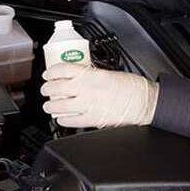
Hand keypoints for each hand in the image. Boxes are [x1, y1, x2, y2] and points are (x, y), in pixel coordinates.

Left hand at [40, 63, 158, 128]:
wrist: (144, 102)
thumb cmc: (132, 87)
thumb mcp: (109, 72)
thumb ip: (91, 74)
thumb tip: (76, 76)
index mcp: (92, 75)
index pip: (63, 70)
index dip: (52, 71)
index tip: (48, 73)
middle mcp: (87, 89)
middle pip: (57, 88)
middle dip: (47, 89)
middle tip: (45, 89)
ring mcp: (88, 105)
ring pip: (60, 106)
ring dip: (50, 106)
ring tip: (48, 106)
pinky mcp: (92, 120)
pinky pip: (71, 121)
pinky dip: (62, 119)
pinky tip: (61, 118)